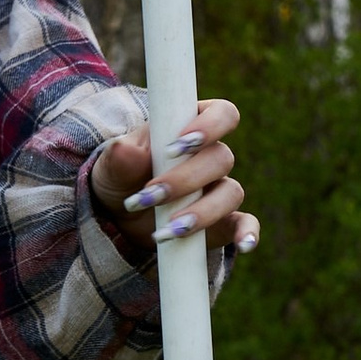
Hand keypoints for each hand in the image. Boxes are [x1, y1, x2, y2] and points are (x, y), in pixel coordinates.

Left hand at [90, 96, 258, 254]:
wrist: (119, 215)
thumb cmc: (120, 178)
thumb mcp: (112, 165)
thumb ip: (119, 156)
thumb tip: (128, 150)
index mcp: (191, 127)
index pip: (222, 114)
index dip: (209, 126)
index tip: (177, 147)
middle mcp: (212, 157)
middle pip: (222, 158)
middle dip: (185, 180)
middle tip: (150, 197)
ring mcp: (220, 190)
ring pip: (231, 193)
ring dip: (202, 212)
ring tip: (166, 231)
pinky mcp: (223, 222)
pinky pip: (245, 224)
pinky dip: (248, 233)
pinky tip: (244, 246)